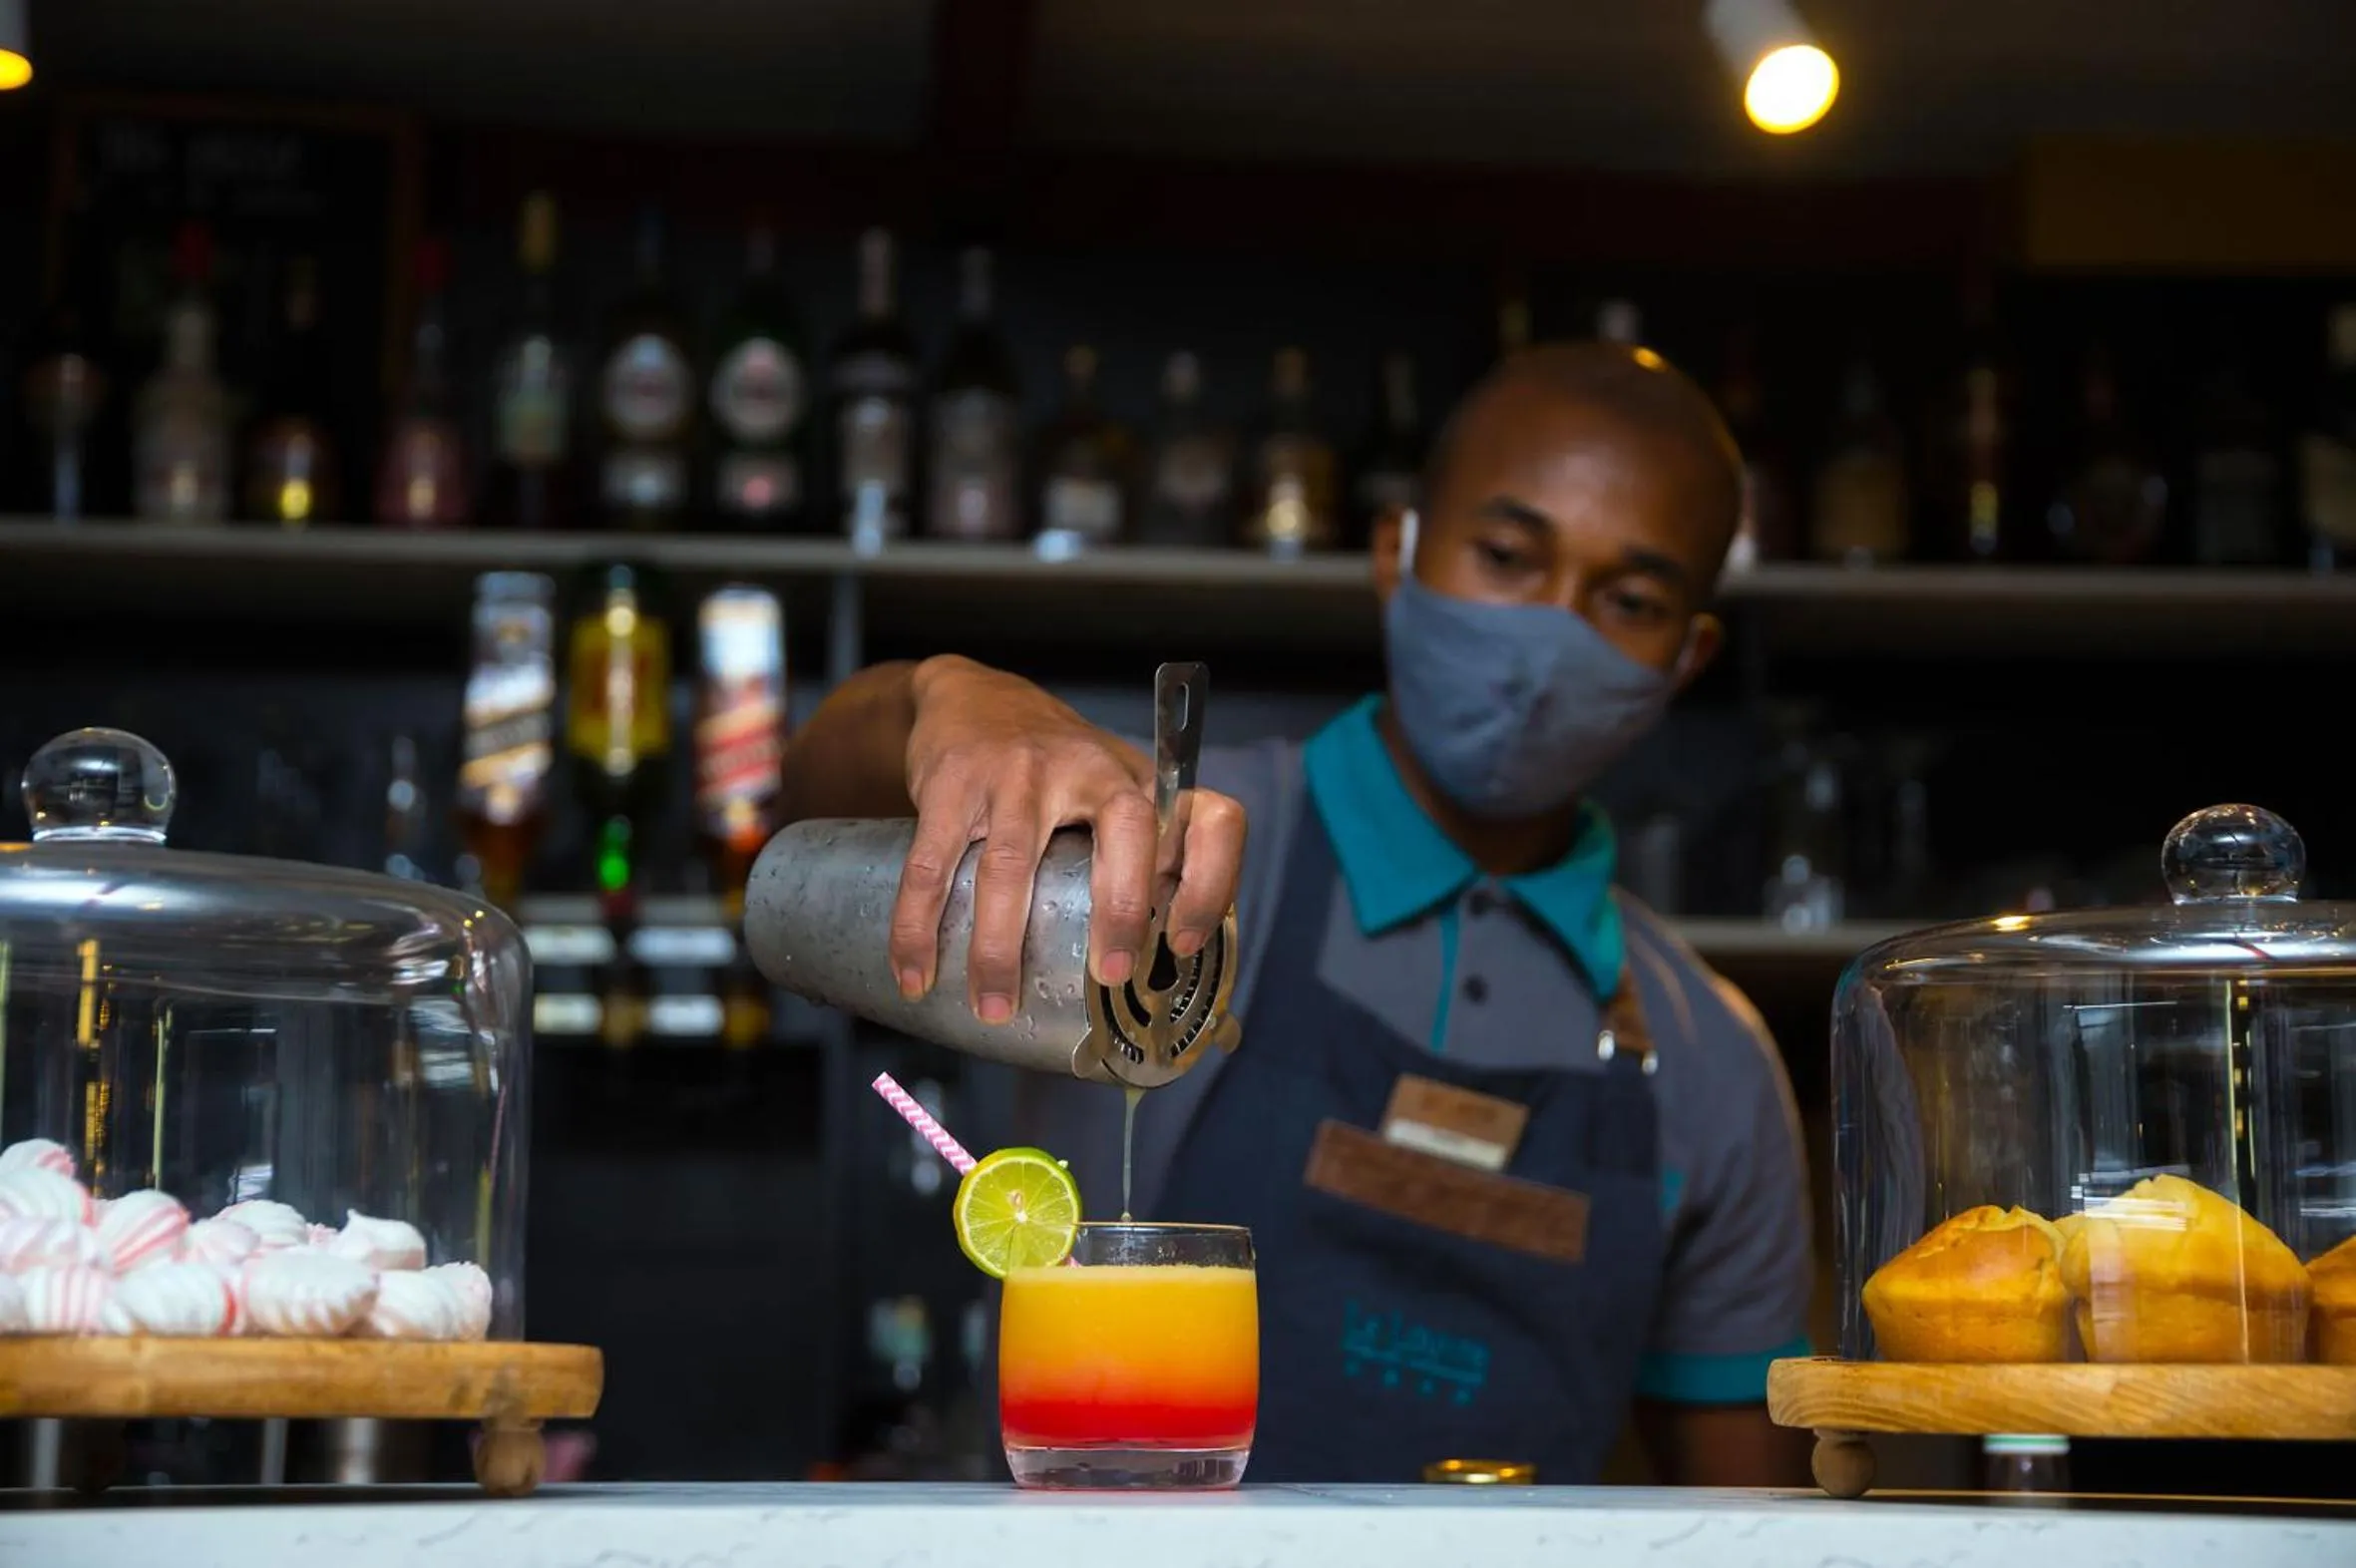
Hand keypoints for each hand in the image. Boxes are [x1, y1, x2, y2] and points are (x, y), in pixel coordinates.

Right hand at [891, 656, 1246, 1023]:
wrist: (971, 697)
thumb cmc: (1057, 769)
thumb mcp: (1115, 793)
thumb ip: (1141, 863)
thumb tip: (1159, 970)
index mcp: (1141, 784)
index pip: (1211, 821)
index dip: (1210, 884)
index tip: (1182, 944)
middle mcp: (1091, 769)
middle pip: (1127, 828)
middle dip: (1121, 909)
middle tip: (1107, 976)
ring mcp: (1019, 773)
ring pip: (1012, 864)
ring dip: (1000, 947)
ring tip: (996, 1008)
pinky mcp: (953, 783)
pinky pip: (932, 866)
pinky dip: (918, 928)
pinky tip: (916, 974)